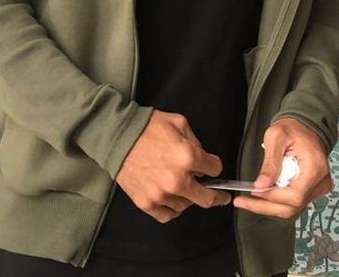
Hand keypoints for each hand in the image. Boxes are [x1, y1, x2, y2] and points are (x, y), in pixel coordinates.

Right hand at [116, 110, 231, 222]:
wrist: (118, 137)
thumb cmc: (148, 127)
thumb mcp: (179, 123)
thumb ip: (195, 141)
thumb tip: (202, 159)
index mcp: (188, 157)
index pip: (215, 169)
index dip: (214, 166)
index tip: (211, 166)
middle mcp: (177, 180)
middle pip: (207, 198)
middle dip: (216, 195)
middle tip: (220, 195)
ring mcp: (161, 195)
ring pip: (186, 206)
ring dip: (188, 197)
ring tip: (183, 187)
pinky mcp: (146, 203)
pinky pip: (167, 215)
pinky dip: (172, 209)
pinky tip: (172, 200)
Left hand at [232, 118, 332, 219]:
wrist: (305, 128)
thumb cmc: (293, 129)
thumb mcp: (276, 137)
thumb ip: (270, 162)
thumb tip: (262, 184)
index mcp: (315, 168)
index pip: (295, 195)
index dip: (273, 197)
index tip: (254, 192)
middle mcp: (320, 181)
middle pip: (293, 207)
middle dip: (266, 206)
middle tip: (244, 201)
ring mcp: (318, 188)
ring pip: (292, 208)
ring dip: (269, 206)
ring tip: (249, 200)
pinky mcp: (312, 190)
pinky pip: (293, 203)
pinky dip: (276, 202)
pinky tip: (262, 196)